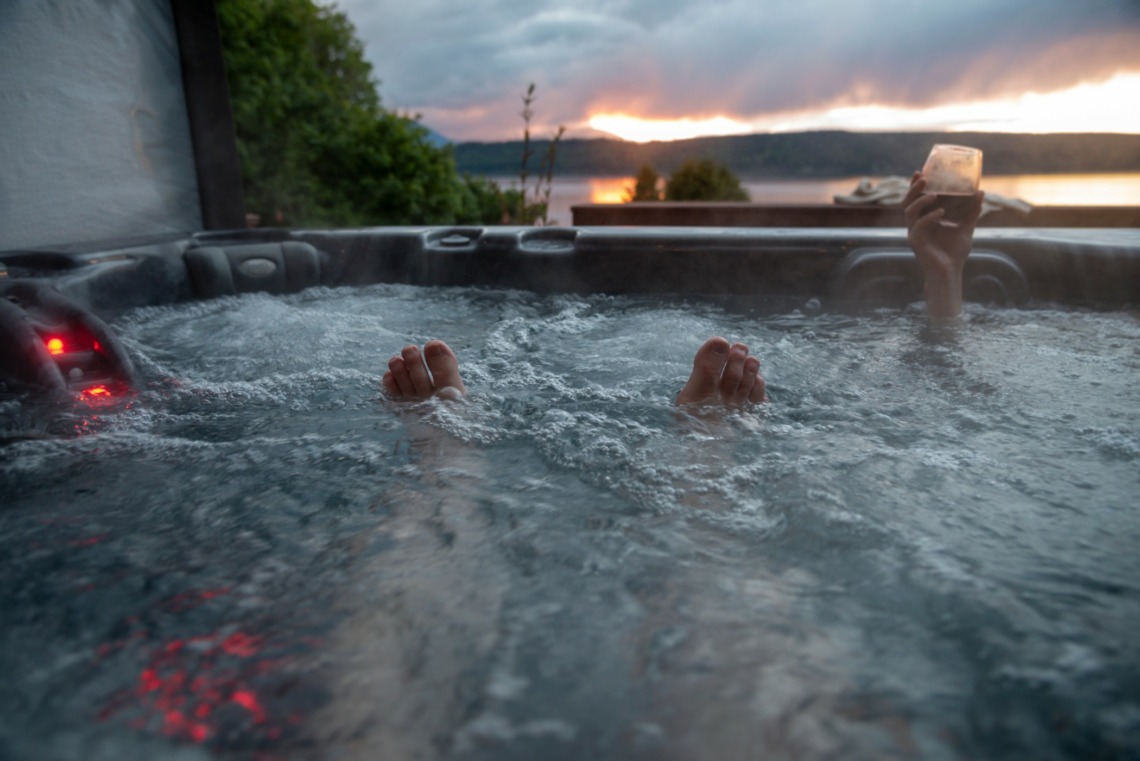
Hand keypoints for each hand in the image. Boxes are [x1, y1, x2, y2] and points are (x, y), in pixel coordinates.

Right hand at [903, 172, 983, 318]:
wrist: (950, 272)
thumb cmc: (955, 252)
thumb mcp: (966, 227)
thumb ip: (972, 211)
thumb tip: (980, 192)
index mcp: (924, 220)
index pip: (916, 199)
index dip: (915, 186)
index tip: (920, 172)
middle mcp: (916, 225)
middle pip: (908, 203)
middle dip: (913, 189)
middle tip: (923, 178)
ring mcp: (914, 234)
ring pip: (909, 212)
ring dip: (920, 201)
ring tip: (933, 194)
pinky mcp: (916, 242)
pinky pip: (918, 226)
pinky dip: (929, 217)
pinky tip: (941, 212)